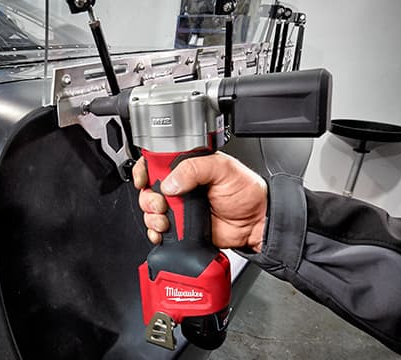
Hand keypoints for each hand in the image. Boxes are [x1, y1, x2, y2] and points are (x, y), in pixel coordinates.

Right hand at [132, 152, 267, 251]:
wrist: (256, 224)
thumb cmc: (246, 192)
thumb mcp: (223, 169)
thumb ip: (194, 169)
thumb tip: (170, 183)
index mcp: (187, 167)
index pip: (155, 163)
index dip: (144, 170)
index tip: (144, 179)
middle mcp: (180, 186)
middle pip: (148, 189)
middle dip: (148, 198)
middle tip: (161, 204)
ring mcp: (179, 207)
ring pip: (150, 211)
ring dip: (152, 217)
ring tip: (166, 220)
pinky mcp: (180, 227)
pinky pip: (158, 230)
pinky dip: (155, 233)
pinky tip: (163, 232)